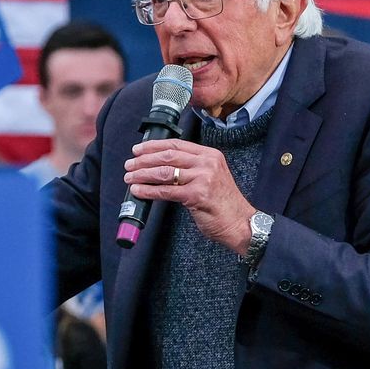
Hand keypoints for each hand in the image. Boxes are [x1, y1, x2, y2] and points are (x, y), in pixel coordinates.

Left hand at [124, 139, 255, 254]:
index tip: (138, 149)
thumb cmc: (223, 203)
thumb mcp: (211, 177)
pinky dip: (149, 191)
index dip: (153, 146)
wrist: (240, 223)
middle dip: (144, 160)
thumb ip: (192, 168)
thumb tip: (161, 166)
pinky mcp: (197, 195)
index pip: (176, 145)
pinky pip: (166, 191)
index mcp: (210, 155)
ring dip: (143, 174)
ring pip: (165, 172)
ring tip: (130, 178)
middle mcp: (207, 163)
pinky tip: (139, 191)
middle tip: (129, 165)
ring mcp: (203, 179)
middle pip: (168, 156)